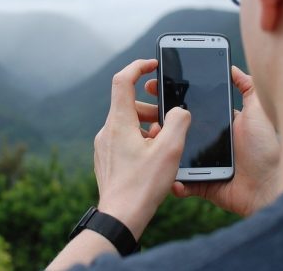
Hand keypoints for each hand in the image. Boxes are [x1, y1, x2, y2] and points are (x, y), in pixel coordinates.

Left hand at [94, 59, 190, 239]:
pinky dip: (139, 140)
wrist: (120, 217)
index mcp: (119, 122)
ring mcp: (103, 146)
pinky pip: (123, 139)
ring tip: (163, 145)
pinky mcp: (106, 159)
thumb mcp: (169, 150)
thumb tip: (179, 111)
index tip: (153, 65)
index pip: (122, 80)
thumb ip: (178, 122)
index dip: (138, 67)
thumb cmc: (143, 185)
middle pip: (129, 104)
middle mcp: (107, 130)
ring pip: (127, 123)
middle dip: (152, 108)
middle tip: (169, 122)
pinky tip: (152, 159)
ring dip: (147, 126)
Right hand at [144, 66, 279, 216]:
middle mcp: (209, 143)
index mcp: (219, 125)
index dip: (173, 100)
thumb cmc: (266, 149)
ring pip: (175, 155)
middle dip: (160, 123)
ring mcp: (203, 165)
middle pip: (179, 131)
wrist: (269, 186)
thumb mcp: (258, 111)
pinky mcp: (202, 184)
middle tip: (145, 115)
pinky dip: (174, 181)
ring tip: (153, 141)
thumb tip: (232, 68)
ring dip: (163, 149)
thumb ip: (248, 87)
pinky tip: (167, 173)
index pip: (191, 109)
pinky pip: (182, 183)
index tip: (155, 88)